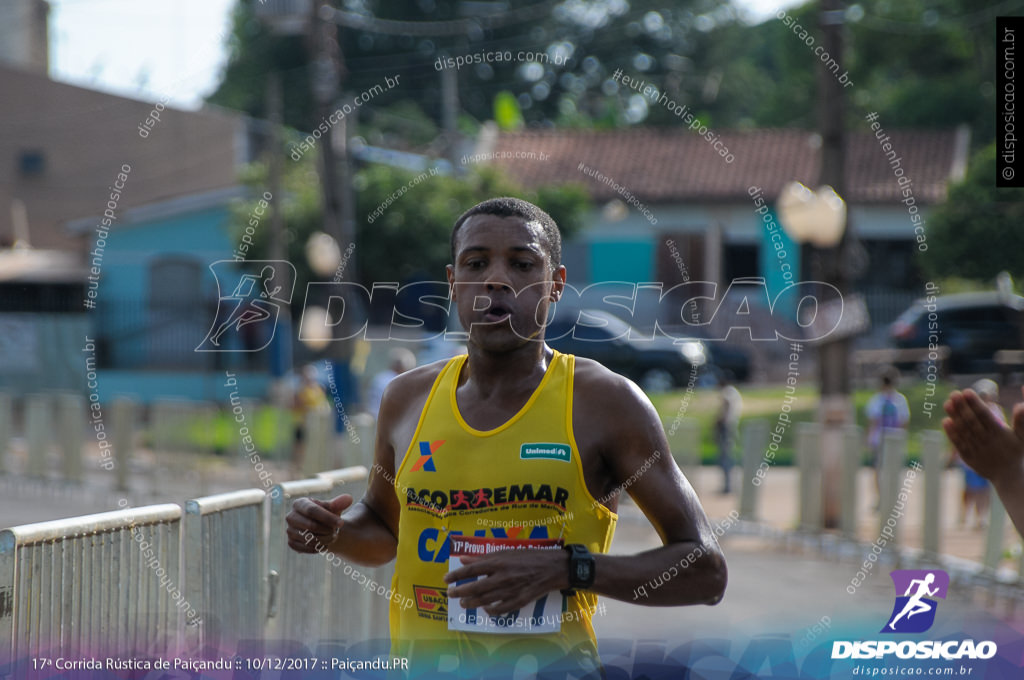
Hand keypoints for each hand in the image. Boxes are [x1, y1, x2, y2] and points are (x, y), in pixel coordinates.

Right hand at [286, 494, 352, 552]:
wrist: (320, 526)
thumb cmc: (326, 513)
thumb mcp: (333, 507)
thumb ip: (340, 503)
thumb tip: (348, 499)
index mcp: (299, 503)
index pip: (312, 511)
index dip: (328, 518)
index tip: (341, 523)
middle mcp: (291, 516)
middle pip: (311, 526)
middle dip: (327, 530)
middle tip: (336, 531)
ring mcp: (289, 530)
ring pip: (310, 539)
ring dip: (325, 539)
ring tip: (332, 536)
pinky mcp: (291, 543)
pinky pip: (307, 548)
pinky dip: (319, 547)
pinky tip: (325, 543)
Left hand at [444, 548, 568, 616]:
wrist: (553, 567)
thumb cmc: (529, 556)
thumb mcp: (506, 551)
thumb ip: (484, 557)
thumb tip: (464, 559)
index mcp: (499, 562)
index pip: (472, 569)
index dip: (457, 575)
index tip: (446, 579)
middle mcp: (502, 577)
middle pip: (476, 587)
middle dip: (460, 592)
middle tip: (451, 594)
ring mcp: (511, 590)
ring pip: (486, 600)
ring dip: (472, 603)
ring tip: (463, 603)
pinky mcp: (519, 601)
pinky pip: (501, 609)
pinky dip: (491, 611)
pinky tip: (485, 609)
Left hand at [943, 387, 1023, 485]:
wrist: (1008, 477)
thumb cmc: (1015, 452)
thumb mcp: (1023, 437)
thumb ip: (1022, 421)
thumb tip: (1021, 405)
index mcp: (1000, 434)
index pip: (985, 415)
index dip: (975, 403)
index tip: (967, 391)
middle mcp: (986, 441)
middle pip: (971, 421)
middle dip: (962, 407)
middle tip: (953, 393)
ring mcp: (976, 449)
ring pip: (963, 431)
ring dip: (954, 417)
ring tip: (947, 403)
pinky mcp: (968, 457)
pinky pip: (959, 444)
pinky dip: (952, 433)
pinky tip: (945, 421)